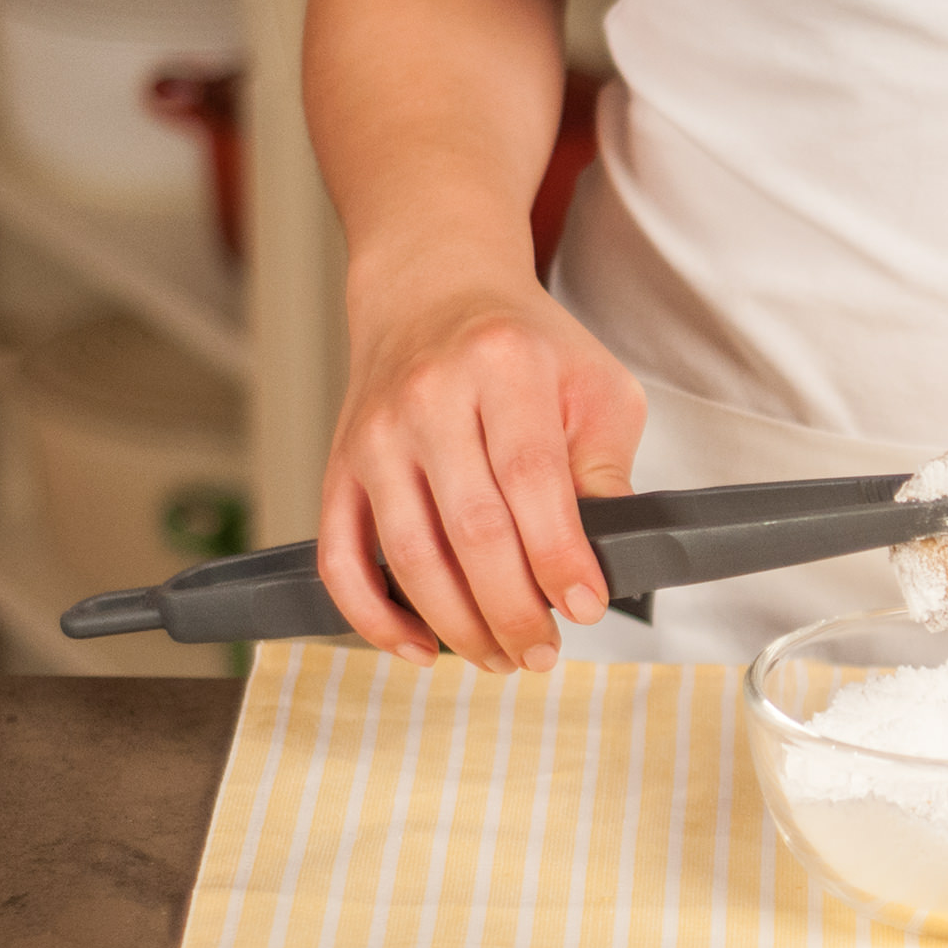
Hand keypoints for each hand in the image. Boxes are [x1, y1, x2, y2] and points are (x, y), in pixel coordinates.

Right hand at [319, 280, 646, 672]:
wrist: (433, 291)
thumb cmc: (526, 347)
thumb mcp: (594, 384)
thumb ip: (607, 465)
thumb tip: (610, 555)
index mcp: (503, 367)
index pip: (531, 478)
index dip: (559, 554)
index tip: (584, 606)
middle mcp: (429, 398)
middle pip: (470, 527)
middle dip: (512, 607)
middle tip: (543, 652)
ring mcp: (375, 435)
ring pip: (407, 553)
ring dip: (456, 623)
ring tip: (501, 657)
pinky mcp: (338, 468)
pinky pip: (340, 557)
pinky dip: (373, 616)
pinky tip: (418, 648)